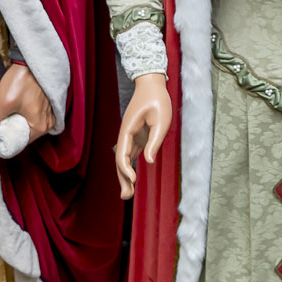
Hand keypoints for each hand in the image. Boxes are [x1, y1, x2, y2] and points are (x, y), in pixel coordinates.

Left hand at [0, 62, 51, 157]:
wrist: (31, 62)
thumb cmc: (21, 81)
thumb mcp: (4, 104)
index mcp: (38, 127)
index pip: (14, 147)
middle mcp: (45, 125)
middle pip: (19, 142)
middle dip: (0, 144)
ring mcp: (46, 117)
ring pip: (23, 133)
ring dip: (7, 135)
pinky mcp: (43, 110)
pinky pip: (28, 124)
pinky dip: (15, 127)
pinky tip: (3, 127)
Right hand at [115, 73, 173, 198]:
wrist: (152, 84)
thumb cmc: (157, 100)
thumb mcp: (161, 119)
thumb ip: (154, 140)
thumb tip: (149, 161)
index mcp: (128, 130)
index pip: (122, 154)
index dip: (125, 168)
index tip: (133, 179)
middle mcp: (126, 135)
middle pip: (120, 160)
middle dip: (122, 179)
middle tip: (126, 197)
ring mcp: (131, 136)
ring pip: (124, 159)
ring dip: (125, 176)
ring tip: (128, 194)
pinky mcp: (137, 137)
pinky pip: (130, 155)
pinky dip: (130, 168)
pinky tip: (131, 180)